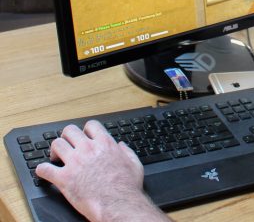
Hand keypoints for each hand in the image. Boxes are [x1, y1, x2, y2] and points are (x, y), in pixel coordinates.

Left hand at [35, 121, 165, 221]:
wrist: (118, 203)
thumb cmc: (127, 187)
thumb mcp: (135, 164)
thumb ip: (127, 152)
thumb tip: (121, 146)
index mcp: (105, 144)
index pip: (90, 125)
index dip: (86, 130)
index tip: (84, 137)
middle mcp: (88, 149)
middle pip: (69, 131)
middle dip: (67, 138)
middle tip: (68, 147)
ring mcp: (74, 162)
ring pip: (56, 145)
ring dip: (54, 151)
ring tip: (56, 159)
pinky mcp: (64, 178)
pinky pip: (44, 169)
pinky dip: (42, 170)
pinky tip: (45, 173)